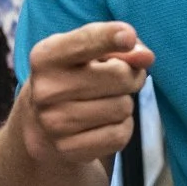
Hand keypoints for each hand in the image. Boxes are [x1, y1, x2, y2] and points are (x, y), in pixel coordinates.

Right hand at [15, 22, 154, 167]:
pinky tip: (105, 122)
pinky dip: (122, 127)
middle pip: (119, 76)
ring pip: (123, 107)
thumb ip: (120, 47)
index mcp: (45, 57)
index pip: (84, 43)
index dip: (110, 37)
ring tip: (106, 101)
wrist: (41, 125)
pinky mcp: (68, 149)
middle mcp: (45, 90)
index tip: (128, 36)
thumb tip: (146, 57)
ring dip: (124, 103)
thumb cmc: (74, 77)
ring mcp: (54, 123)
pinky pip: (120, 135)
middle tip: (121, 79)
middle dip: (130, 76)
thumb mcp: (88, 53)